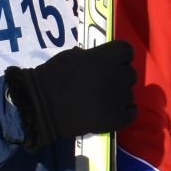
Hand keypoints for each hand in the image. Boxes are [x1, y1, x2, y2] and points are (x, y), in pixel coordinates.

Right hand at [4, 41, 136, 151]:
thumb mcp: (72, 56)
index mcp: (105, 58)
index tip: (111, 63)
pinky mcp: (114, 119)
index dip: (120, 57)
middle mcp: (115, 76)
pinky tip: (111, 111)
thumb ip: (93, 57)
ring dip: (119, 96)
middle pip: (130, 74)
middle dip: (119, 77)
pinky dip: (124, 112)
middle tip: (104, 84)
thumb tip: (102, 60)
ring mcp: (116, 99)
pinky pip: (131, 113)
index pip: (126, 51)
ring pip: (129, 94)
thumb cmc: (52, 77)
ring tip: (102, 100)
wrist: (39, 106)